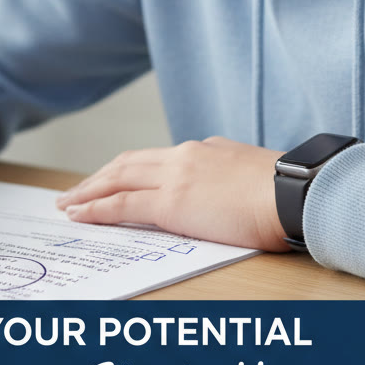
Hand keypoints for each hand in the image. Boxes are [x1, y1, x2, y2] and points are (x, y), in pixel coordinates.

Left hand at [56, 137, 290, 251]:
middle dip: (99, 177)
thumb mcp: (255, 174)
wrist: (297, 192)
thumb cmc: (289, 192)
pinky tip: (79, 214)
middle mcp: (185, 155)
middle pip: (128, 163)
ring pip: (117, 178)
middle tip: (76, 191)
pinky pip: (122, 204)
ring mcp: (176, 177)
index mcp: (206, 150)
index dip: (129, 168)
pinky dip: (96, 208)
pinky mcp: (171, 203)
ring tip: (67, 203)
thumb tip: (224, 189)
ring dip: (88, 191)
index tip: (114, 178)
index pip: (157, 158)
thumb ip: (231, 176)